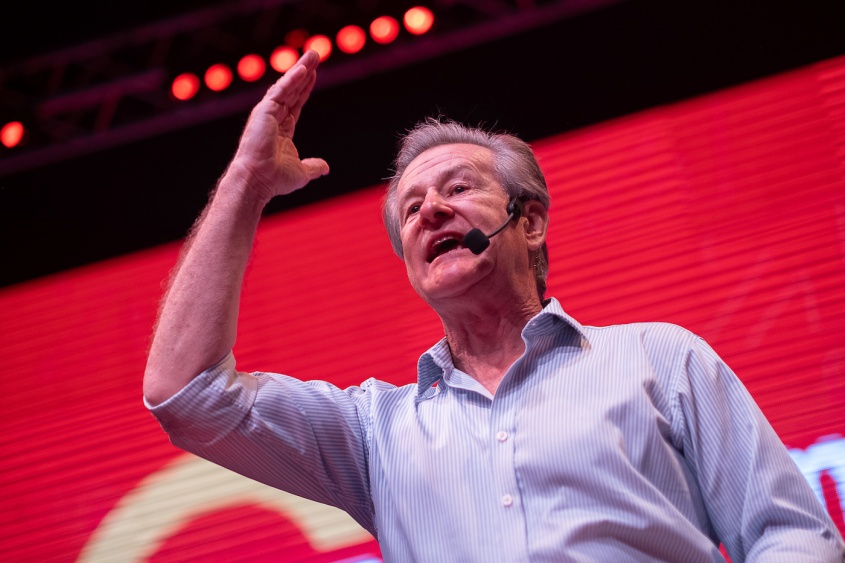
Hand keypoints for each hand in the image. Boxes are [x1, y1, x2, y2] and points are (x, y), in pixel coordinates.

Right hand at [228, 50, 328, 201]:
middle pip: (292, 90)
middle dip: (305, 72)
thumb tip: (325, 168)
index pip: (295, 103)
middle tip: (315, 55)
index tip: (314, 74)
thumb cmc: (275, 179)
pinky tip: (303, 69)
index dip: (305, 89)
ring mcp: (267, 113)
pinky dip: (292, 79)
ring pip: (287, 86)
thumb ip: (314, 167)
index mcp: (281, 130)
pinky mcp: (263, 111)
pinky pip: (280, 91)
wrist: (259, 180)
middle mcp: (273, 118)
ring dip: (300, 69)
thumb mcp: (302, 173)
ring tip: (313, 54)